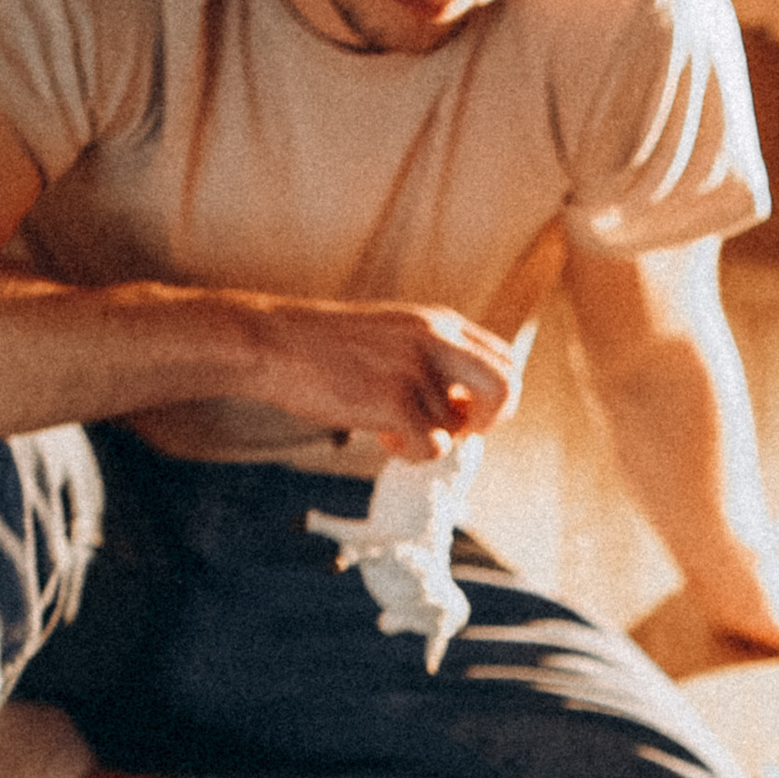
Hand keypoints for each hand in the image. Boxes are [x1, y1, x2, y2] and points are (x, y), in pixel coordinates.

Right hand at [237, 297, 525, 459]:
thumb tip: (468, 410)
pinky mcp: (394, 400)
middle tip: (457, 432)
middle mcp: (435, 340)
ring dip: (427, 439)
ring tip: (389, 428)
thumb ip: (433, 359)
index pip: (503, 359)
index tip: (464, 411)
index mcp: (438, 323)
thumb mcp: (393, 335)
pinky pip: (432, 447)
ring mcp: (415, 370)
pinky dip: (413, 454)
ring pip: (455, 429)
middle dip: (490, 421)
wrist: (272, 344)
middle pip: (506, 388)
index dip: (494, 396)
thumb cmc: (327, 347)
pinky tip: (384, 439)